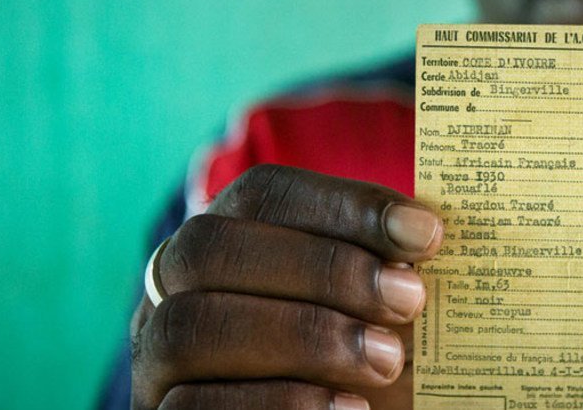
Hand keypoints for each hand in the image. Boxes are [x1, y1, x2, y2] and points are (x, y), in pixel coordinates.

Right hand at [129, 165, 443, 408]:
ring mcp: (154, 358)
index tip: (425, 232)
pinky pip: (191, 408)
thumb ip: (389, 270)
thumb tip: (428, 229)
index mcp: (227, 238)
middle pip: (211, 248)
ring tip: (386, 361)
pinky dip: (278, 403)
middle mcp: (173, 290)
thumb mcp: (379, 311)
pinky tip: (349, 409)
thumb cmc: (365, 365)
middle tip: (409, 300)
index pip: (264, 194)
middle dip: (322, 269)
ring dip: (301, 336)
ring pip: (191, 327)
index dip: (344, 205)